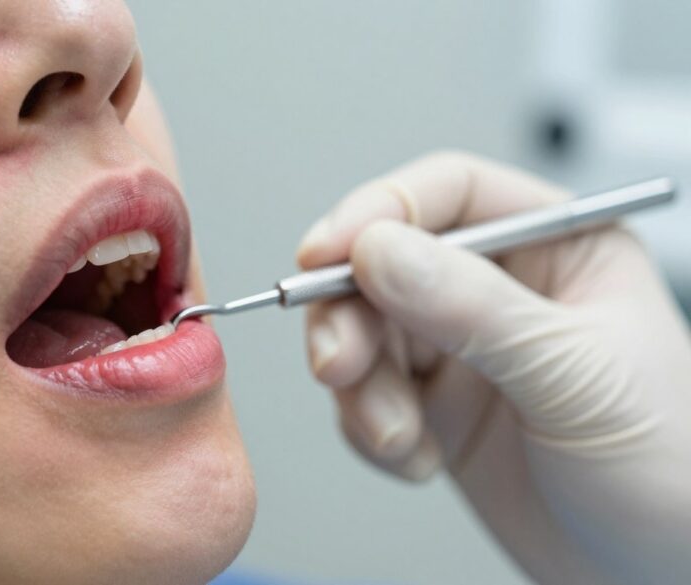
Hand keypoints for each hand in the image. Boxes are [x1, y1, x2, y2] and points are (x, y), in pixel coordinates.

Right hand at [298, 151, 690, 584]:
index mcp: (557, 248)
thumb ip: (472, 309)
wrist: (659, 572)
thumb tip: (377, 253)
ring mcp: (461, 349)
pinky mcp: (433, 407)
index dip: (379, 212)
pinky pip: (363, 395)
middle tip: (339, 362)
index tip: (326, 253)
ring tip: (398, 435)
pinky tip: (421, 461)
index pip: (450, 195)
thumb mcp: (573, 377)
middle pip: (384, 264)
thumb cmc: (669, 469)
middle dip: (350, 317)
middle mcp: (500, 288)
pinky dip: (372, 431)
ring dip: (361, 388)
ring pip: (362, 333)